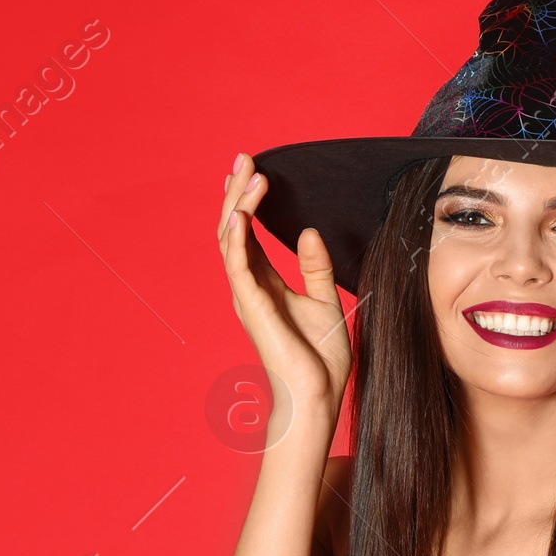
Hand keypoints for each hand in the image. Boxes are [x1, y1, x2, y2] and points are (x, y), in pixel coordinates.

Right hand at [218, 153, 351, 436]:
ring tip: (249, 174)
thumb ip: (315, 268)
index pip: (248, 235)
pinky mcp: (252, 307)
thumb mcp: (324, 302)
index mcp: (264, 285)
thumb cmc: (320, 360)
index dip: (247, 202)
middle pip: (234, 230)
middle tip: (244, 158)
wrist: (318, 396)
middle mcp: (249, 287)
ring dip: (237, 205)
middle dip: (236, 193)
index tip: (253, 171)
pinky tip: (240, 213)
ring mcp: (247, 296)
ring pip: (231, 241)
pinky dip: (236, 237)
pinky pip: (237, 266)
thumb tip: (310, 231)